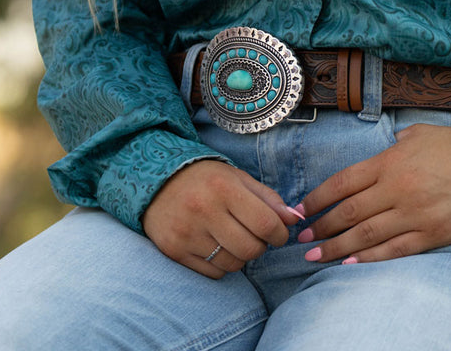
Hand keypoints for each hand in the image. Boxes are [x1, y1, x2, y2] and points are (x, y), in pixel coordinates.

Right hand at [142, 160, 299, 278]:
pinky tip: (214, 245)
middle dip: (260, 246)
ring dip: (241, 255)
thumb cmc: (204, 179)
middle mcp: (204, 210)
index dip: (279, 234)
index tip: (277, 232)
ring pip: (234, 264)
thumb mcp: (237, 178)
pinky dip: (221, 263)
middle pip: (251, 248)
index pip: (265, 223)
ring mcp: (187, 233)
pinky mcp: (174, 250)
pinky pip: (213, 272)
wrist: (156, 181)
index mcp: (223, 187)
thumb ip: (268, 198)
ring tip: (232, 237)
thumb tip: (294, 220)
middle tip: (253, 234)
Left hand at [298, 123, 450, 263]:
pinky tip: (350, 265)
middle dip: (321, 227)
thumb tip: (388, 143)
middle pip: (348, 212)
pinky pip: (395, 250)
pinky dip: (370, 258)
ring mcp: (414, 215)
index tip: (300, 210)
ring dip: (336, 247)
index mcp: (389, 162)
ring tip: (315, 257)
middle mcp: (396, 189)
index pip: (342, 183)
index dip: (317, 199)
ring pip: (366, 235)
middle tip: (300, 239)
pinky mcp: (433, 235)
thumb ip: (398, 140)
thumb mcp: (421, 133)